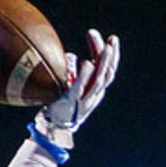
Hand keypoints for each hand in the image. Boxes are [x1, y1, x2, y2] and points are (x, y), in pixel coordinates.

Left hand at [31, 30, 119, 158]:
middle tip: (111, 40)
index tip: (113, 39)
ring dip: (104, 63)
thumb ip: (72, 70)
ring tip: (106, 48)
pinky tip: (86, 62)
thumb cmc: (60, 103)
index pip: (108, 71)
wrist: (52, 127)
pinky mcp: (71, 102)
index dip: (113, 56)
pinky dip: (84, 75)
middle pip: (107, 74)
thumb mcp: (69, 84)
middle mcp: (93, 96)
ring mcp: (84, 100)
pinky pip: (80, 87)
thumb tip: (70, 55)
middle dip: (110, 56)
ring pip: (99, 80)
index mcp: (95, 91)